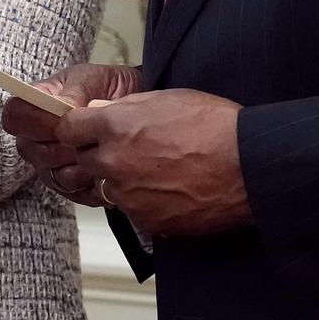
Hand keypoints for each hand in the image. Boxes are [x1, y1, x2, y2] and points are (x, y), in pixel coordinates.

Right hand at [4, 62, 139, 205]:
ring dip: (80, 162)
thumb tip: (64, 109)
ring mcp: (49, 165)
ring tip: (103, 149)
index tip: (61, 116)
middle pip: (30, 150)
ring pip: (53, 174)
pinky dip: (92, 180)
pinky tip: (108, 165)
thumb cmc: (105, 89)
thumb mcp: (90, 79)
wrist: (132, 110)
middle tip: (89, 133)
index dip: (32, 119)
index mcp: (33, 108)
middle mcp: (34, 139)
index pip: (14, 117)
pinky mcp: (69, 187)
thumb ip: (74, 92)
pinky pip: (73, 192)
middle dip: (62, 143)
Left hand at [49, 88, 251, 236]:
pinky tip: (172, 190)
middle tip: (130, 149)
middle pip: (85, 160)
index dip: (77, 127)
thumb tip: (101, 111)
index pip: (68, 128)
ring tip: (159, 170)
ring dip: (124, 180)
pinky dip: (147, 202)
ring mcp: (129, 197)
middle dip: (99, 154)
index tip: (85, 129)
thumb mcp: (166, 98)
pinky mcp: (148, 221)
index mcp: (114, 127)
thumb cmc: (214, 125)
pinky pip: (135, 210)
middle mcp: (113, 163)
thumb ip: (126, 107)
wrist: (249, 167)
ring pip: (110, 188)